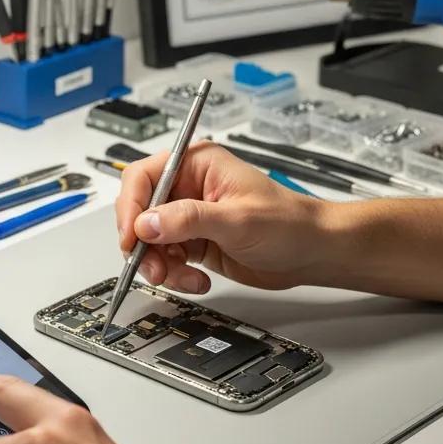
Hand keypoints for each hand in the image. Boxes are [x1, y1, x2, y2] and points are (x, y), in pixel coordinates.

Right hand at [115, 141, 330, 293]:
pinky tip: (197, 279)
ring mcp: (189, 216)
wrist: (311, 253)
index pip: (144, 177)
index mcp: (197, 164)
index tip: (132, 236)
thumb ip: (189, 219)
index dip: (131, 206)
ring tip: (182, 277)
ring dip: (159, 263)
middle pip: (140, 211)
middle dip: (143, 243)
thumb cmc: (287, 223)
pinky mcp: (193, 241)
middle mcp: (188, 187)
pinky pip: (166, 258)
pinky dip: (174, 273)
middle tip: (153, 266)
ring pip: (149, 240)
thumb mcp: (237, 219)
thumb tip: (147, 223)